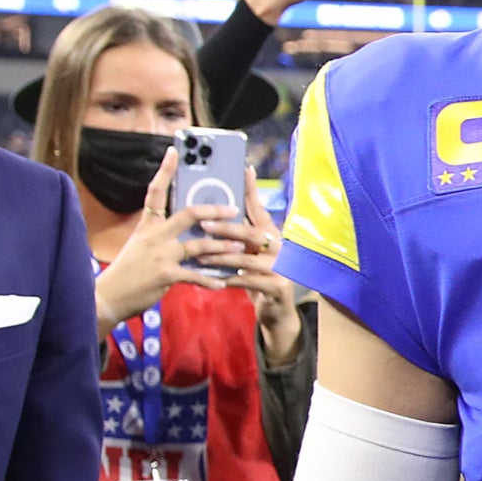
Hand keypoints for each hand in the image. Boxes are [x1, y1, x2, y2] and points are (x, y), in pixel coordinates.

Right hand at [92, 147, 233, 330]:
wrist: (109, 295)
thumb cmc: (129, 271)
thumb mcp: (141, 245)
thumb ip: (163, 235)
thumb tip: (189, 229)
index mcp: (147, 225)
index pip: (155, 191)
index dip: (165, 170)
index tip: (175, 151)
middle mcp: (154, 235)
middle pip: (188, 214)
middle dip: (214, 210)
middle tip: (234, 209)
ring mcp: (160, 254)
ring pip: (199, 245)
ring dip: (222, 246)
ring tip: (240, 246)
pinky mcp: (165, 274)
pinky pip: (195, 275)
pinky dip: (210, 279)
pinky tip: (222, 282)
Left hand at [202, 183, 300, 361]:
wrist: (276, 312)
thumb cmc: (257, 278)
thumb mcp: (249, 253)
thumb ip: (238, 236)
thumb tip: (212, 213)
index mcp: (271, 235)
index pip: (259, 208)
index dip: (252, 190)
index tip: (244, 169)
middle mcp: (279, 248)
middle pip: (251, 233)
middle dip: (226, 228)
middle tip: (203, 224)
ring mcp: (281, 268)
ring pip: (247, 258)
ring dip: (221, 256)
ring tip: (200, 255)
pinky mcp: (278, 288)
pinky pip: (250, 281)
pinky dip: (231, 280)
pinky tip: (216, 279)